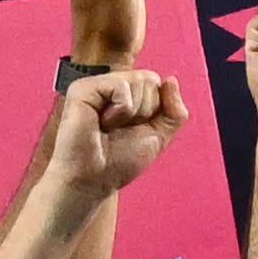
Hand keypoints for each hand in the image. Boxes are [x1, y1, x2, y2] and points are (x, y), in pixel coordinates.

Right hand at [47, 65, 188, 192]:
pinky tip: (102, 123)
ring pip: (139, 80)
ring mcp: (97, 85)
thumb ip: (174, 111)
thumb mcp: (159, 136)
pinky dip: (120, 110)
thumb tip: (171, 80)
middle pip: (151, 79)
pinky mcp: (83, 88)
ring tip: (109, 127)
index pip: (157, 84)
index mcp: (127, 95)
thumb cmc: (119, 161)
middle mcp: (111, 86)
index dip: (155, 112)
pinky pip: (121, 87)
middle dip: (145, 111)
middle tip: (120, 130)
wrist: (94, 179)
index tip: (134, 130)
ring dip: (132, 113)